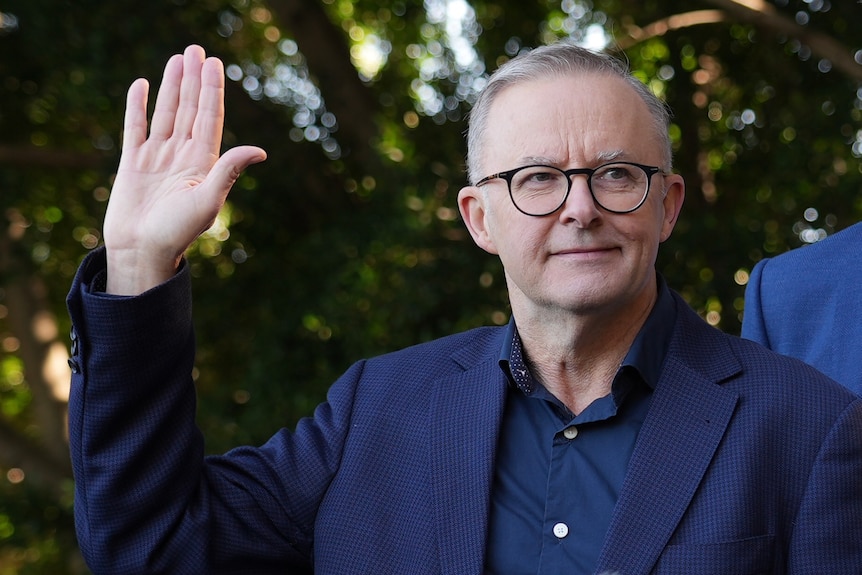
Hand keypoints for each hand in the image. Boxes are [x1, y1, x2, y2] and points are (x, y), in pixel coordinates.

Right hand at [103, 45, 266, 294]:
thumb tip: (261, 150)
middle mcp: (182, 156)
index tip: (215, 64)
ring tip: (177, 58)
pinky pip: (136, 127)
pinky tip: (143, 85)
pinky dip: (138, 106)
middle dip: (194, 79)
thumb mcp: (208, 200)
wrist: (142, 250)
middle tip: (197, 49)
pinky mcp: (133, 162)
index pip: (209, 118)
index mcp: (203, 163)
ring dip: (171, 86)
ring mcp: (157, 157)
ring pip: (166, 113)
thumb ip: (229, 170)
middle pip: (189, 109)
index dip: (212, 91)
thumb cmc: (178, 231)